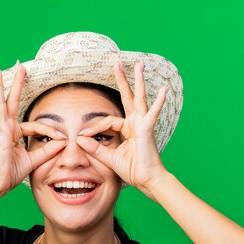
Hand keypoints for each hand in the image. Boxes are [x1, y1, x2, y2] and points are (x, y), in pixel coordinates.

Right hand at [0, 62, 66, 197]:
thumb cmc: (10, 173)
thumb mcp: (33, 160)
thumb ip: (46, 151)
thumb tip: (62, 142)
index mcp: (15, 133)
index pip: (35, 126)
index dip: (50, 132)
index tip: (62, 138)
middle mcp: (6, 128)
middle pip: (13, 102)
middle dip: (17, 84)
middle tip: (20, 65)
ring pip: (1, 105)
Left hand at [76, 61, 169, 192]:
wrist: (147, 181)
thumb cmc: (132, 170)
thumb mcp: (108, 158)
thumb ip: (94, 147)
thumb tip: (78, 138)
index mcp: (128, 129)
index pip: (108, 121)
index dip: (94, 127)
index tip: (82, 135)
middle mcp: (136, 124)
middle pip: (128, 98)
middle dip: (122, 80)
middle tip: (117, 63)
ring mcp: (143, 125)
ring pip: (139, 99)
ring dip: (139, 81)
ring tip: (139, 65)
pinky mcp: (147, 130)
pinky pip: (152, 113)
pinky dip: (159, 102)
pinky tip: (164, 90)